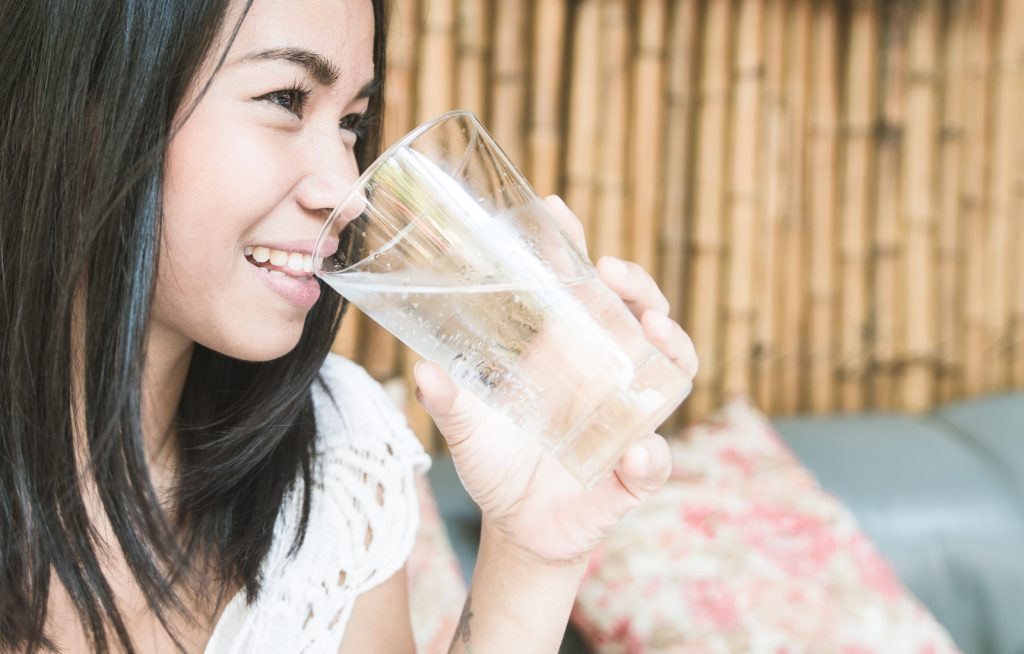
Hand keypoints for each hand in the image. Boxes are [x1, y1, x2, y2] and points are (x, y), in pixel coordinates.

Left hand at [413, 195, 697, 564]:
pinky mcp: (633, 468)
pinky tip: (638, 451)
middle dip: (636, 284)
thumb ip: (447, 400)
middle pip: (639, 311)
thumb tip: (421, 370)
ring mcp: (626, 415)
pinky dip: (652, 456)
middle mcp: (603, 374)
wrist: (517, 527)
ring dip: (673, 343)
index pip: (580, 288)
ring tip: (652, 328)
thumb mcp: (466, 428)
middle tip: (612, 272)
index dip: (573, 249)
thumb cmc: (495, 463)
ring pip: (671, 366)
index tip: (557, 212)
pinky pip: (655, 458)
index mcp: (563, 352)